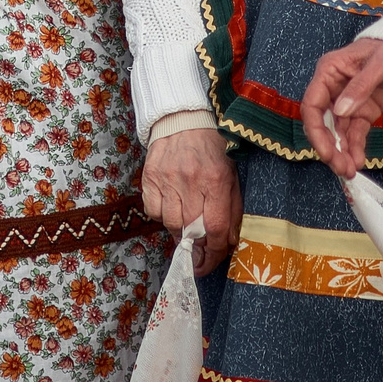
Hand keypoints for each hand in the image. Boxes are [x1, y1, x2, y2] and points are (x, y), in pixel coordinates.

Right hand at [140, 125, 240, 272]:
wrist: (184, 119)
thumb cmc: (212, 149)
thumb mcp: (231, 175)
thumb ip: (232, 208)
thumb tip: (228, 241)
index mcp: (216, 180)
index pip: (215, 228)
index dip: (213, 252)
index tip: (210, 263)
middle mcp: (191, 180)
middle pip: (191, 230)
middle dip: (196, 249)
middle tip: (197, 256)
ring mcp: (168, 178)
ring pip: (171, 223)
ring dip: (179, 234)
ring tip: (185, 230)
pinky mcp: (150, 176)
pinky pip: (153, 211)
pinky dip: (161, 217)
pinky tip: (170, 209)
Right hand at [299, 37, 382, 177]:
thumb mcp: (379, 64)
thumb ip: (360, 87)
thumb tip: (341, 111)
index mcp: (329, 72)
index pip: (312, 104)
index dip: (315, 130)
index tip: (325, 151)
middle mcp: (333, 89)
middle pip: (322, 123)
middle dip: (329, 147)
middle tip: (340, 168)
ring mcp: (347, 102)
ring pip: (338, 132)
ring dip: (342, 152)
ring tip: (350, 171)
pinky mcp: (362, 112)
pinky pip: (355, 133)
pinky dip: (355, 147)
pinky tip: (358, 161)